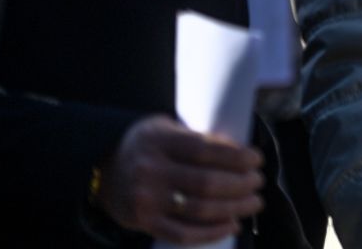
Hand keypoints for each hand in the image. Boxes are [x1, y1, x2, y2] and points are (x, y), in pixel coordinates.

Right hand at [92, 115, 264, 244]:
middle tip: (259, 182)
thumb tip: (239, 150)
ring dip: (234, 208)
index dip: (236, 157)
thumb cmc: (147, 145)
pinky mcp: (143, 222)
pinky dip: (211, 232)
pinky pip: (182, 233)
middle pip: (206, 182)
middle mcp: (150, 171)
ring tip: (254, 202)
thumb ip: (196, 137)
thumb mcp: (166, 127)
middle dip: (240, 184)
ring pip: (199, 209)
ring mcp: (146, 200)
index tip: (257, 159)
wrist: (102, 168)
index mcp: (159, 142)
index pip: (205, 150)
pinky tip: (232, 225)